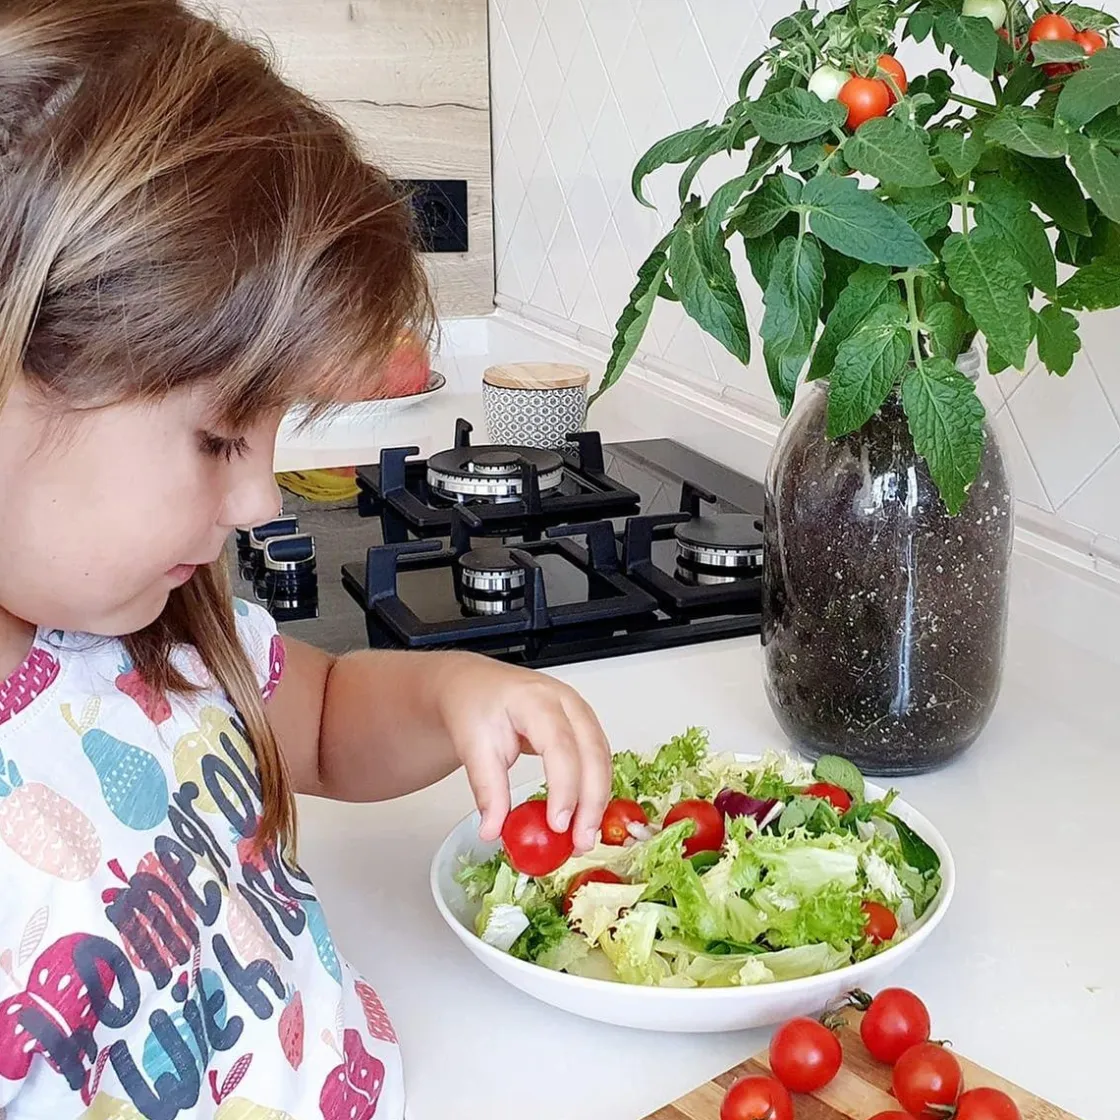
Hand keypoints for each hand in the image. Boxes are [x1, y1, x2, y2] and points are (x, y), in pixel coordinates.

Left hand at [432, 654, 611, 851]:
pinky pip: (599, 759)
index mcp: (534, 699)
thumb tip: (493, 830)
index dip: (564, 787)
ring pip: (602, 758)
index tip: (558, 824)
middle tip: (580, 841)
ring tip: (583, 838)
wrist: (477, 686)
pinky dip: (595, 790)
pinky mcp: (583, 727)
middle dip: (591, 801)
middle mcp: (565, 702)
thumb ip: (487, 789)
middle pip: (592, 752)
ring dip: (598, 800)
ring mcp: (579, 712)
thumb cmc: (476, 706)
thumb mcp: (473, 746)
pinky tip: (585, 818)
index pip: (559, 745)